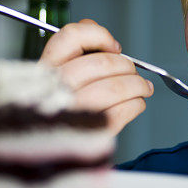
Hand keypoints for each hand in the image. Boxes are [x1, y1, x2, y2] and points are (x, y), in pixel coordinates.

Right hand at [40, 19, 153, 133]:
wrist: (53, 152)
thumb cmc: (61, 109)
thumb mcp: (59, 76)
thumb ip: (78, 52)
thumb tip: (108, 43)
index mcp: (44, 70)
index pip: (70, 37)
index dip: (99, 35)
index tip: (114, 46)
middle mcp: (54, 90)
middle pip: (101, 63)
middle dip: (126, 66)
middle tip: (133, 71)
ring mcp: (71, 113)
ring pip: (115, 87)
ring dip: (137, 85)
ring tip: (143, 87)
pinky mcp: (89, 134)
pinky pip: (121, 112)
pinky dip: (136, 104)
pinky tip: (136, 104)